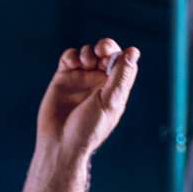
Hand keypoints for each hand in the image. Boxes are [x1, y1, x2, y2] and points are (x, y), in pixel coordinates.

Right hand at [36, 39, 139, 158]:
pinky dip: (72, 55)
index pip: (122, 62)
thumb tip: (132, 51)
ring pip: (88, 53)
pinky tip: (73, 63)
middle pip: (106, 53)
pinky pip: (69, 58)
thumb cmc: (87, 129)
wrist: (59, 145)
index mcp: (114, 89)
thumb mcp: (109, 102)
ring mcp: (80, 80)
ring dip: (87, 52)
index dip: (119, 53)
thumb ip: (121, 76)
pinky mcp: (63, 80)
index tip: (111, 57)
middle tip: (100, 51)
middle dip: (105, 47)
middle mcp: (98, 83)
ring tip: (84, 62)